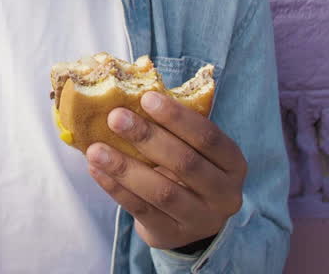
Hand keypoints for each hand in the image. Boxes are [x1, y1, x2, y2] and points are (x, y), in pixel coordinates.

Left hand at [85, 91, 245, 250]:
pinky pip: (141, 210)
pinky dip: (116, 188)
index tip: (146, 98)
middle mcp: (224, 194)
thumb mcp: (194, 151)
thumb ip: (174, 128)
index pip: (209, 137)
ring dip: (125, 168)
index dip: (177, 117)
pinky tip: (96, 170)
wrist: (189, 223)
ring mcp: (200, 219)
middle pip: (185, 163)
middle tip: (116, 118)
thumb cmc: (188, 172)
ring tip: (95, 149)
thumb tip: (130, 92)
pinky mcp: (171, 235)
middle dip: (148, 138)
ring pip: (161, 191)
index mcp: (233, 164)